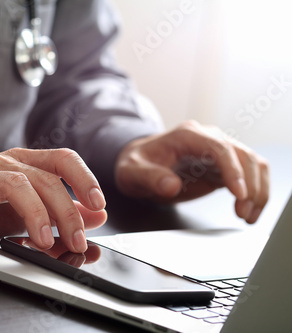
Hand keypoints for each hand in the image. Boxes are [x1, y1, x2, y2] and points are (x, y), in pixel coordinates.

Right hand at [0, 148, 106, 251]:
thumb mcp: (26, 213)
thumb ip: (60, 213)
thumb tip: (97, 216)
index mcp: (27, 165)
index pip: (63, 160)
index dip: (84, 178)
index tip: (99, 204)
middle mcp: (7, 163)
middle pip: (45, 178)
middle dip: (65, 212)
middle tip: (75, 240)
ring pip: (15, 183)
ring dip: (35, 211)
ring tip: (43, 239)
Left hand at [114, 120, 268, 222]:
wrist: (138, 163)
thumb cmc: (135, 164)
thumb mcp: (132, 172)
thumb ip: (149, 177)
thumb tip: (171, 186)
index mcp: (187, 135)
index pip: (219, 147)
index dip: (233, 170)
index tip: (239, 194)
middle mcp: (207, 138)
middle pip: (243, 155)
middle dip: (250, 185)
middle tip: (243, 213)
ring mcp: (217, 151)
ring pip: (252, 163)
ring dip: (257, 189)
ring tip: (248, 216)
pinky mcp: (222, 166)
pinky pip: (248, 174)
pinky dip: (255, 192)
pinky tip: (249, 211)